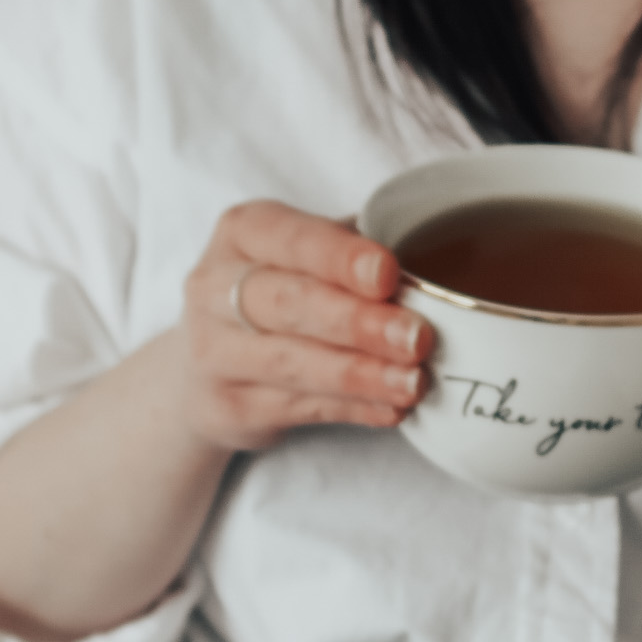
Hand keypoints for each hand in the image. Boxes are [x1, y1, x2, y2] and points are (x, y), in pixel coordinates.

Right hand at [177, 200, 432, 452]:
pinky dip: (352, 409)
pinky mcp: (227, 406)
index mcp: (243, 232)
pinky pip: (299, 408)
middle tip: (418, 338)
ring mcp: (213, 351)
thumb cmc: (280, 294)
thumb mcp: (308, 257)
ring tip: (414, 383)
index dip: (340, 258)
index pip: (292, 239)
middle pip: (288, 303)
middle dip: (358, 322)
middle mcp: (213, 287)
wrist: (206, 368)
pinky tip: (392, 409)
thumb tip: (435, 275)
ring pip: (292, 363)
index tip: (389, 274)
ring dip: (361, 375)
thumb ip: (357, 256)